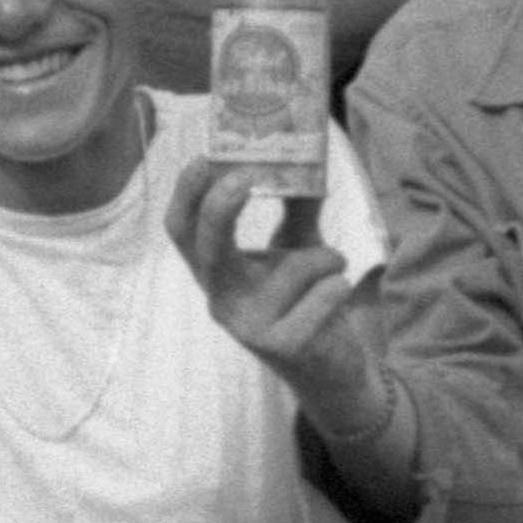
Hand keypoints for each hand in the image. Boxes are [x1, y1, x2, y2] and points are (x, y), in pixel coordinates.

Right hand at [167, 158, 380, 398]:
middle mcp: (222, 299)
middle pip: (207, 248)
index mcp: (216, 271)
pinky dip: (340, 283)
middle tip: (244, 174)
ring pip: (293, 266)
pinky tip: (338, 295)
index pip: (182, 232)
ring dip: (326, 256)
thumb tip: (307, 154)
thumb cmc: (306, 300)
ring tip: (334, 267)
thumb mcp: (297, 247)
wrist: (332, 368)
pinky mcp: (283, 346)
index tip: (202, 156)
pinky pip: (324, 292)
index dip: (186, 195)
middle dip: (221, 208)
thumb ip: (296, 206)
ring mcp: (249, 327)